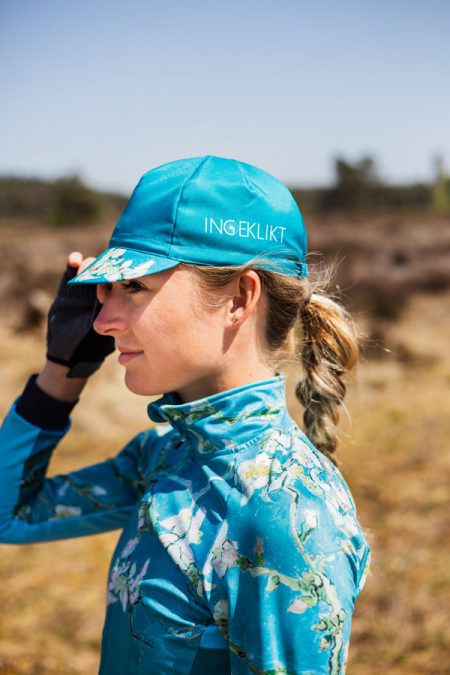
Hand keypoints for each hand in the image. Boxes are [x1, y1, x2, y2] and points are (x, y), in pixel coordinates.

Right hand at [46, 252, 115, 377]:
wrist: (69, 350)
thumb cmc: (92, 347)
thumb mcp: (107, 338)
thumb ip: (113, 328)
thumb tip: (123, 322)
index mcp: (113, 301)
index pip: (119, 283)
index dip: (120, 277)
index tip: (119, 276)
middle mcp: (100, 291)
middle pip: (106, 271)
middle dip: (105, 267)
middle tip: (103, 269)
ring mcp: (85, 287)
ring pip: (91, 267)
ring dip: (91, 264)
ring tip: (88, 266)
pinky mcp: (69, 284)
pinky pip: (72, 268)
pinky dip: (74, 261)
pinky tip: (75, 261)